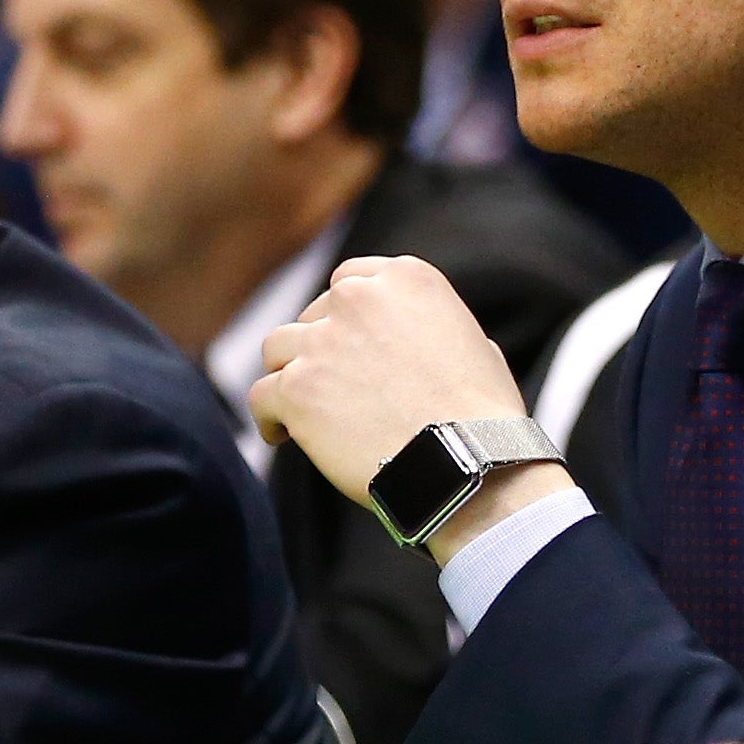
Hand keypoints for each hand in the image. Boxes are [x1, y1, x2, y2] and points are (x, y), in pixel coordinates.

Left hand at [255, 254, 540, 523]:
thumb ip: (432, 328)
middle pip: (313, 316)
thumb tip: (419, 342)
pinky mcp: (297, 388)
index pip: (350, 282)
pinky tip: (280, 435)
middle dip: (319, 349)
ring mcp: (322, 342)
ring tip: (301, 410)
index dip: (343, 317)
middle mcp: (358, 298)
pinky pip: (261, 396)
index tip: (345, 344)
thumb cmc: (482, 419)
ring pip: (278, 349)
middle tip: (332, 389)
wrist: (465, 464)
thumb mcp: (474, 345)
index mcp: (404, 278)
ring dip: (289, 376)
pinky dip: (269, 417)